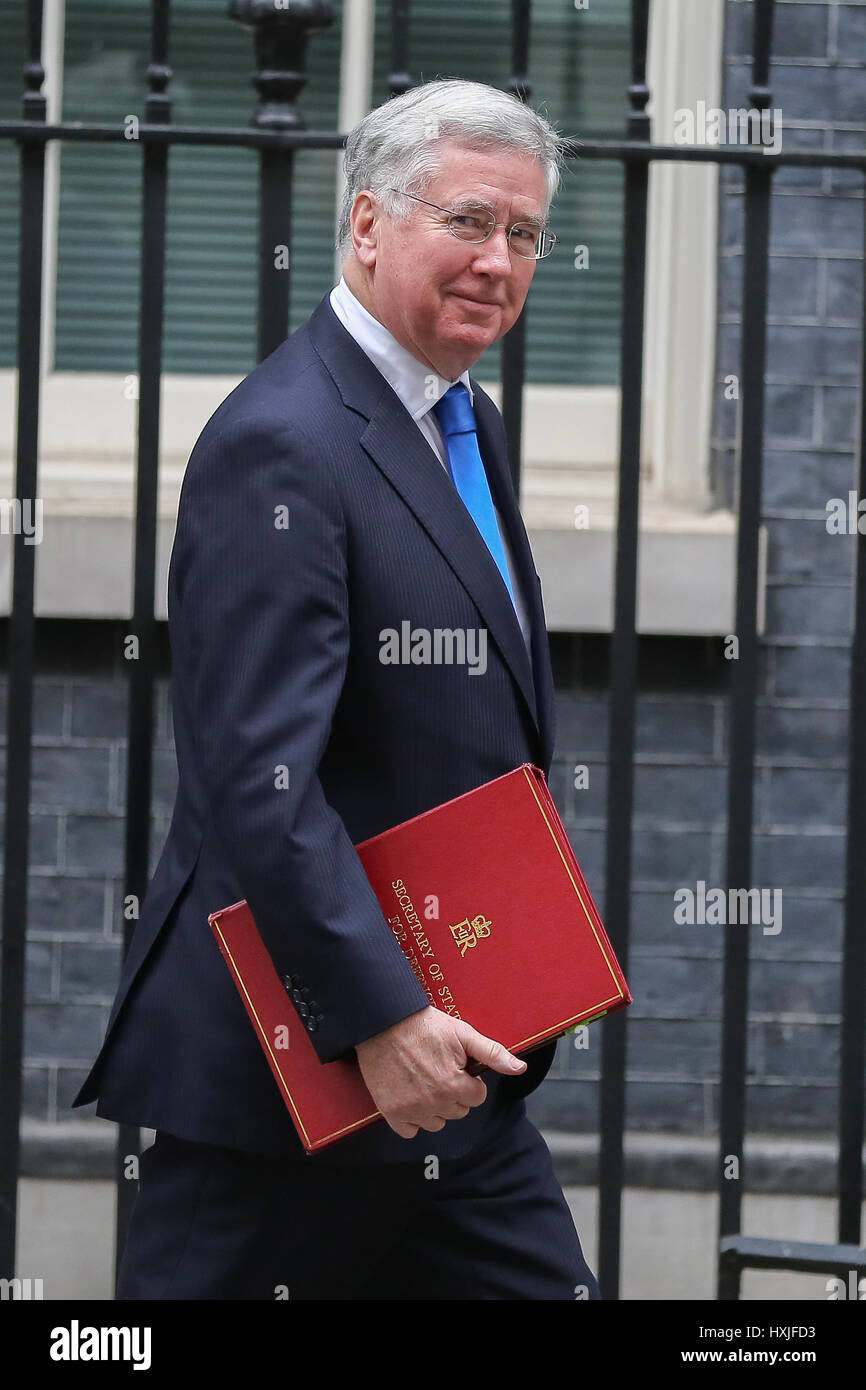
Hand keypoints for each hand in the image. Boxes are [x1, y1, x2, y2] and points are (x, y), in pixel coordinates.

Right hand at [354, 1005, 526, 1138]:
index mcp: (453, 1085)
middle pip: (458, 1111)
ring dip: (435, 1108)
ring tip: (425, 1082)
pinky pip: (410, 1131)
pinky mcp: (391, 1112)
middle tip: (440, 1069)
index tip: (457, 1066)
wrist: (384, 1022)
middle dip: (455, 1094)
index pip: (477, 1098)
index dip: (470, 1081)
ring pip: (437, 1123)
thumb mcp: (463, 1033)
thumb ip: (493, 1054)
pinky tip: (411, 1098)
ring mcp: (410, 1110)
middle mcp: (433, 1102)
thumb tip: (520, 1068)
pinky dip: (412, 1119)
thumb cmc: (424, 1025)